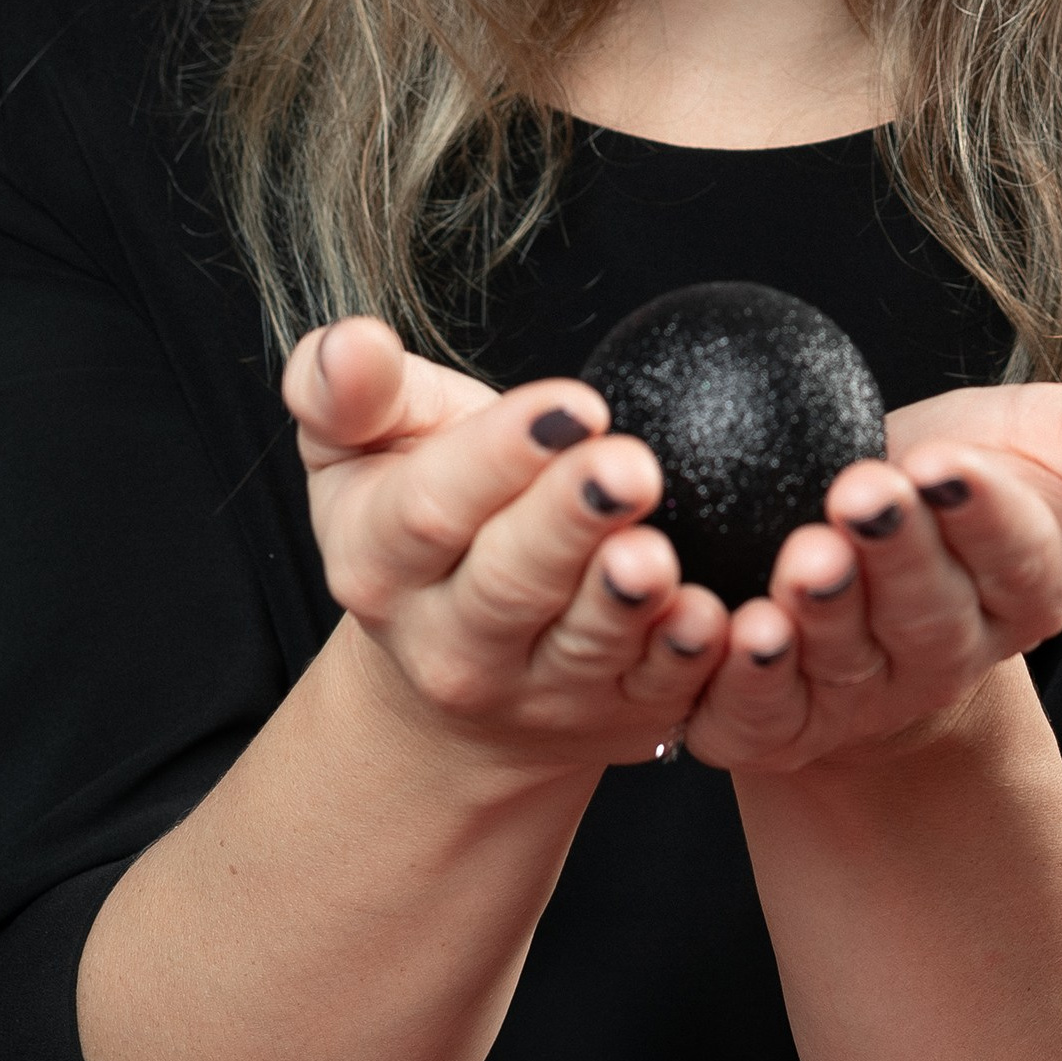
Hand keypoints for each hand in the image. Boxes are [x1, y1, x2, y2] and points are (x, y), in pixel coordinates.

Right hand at [283, 318, 728, 775]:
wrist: (443, 678)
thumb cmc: (412, 514)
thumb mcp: (357, 448)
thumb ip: (346, 391)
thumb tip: (350, 343)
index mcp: (379, 562)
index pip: (431, 506)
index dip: (500, 456)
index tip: (572, 403)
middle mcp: (449, 643)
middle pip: (510, 583)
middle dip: (572, 522)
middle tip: (632, 467)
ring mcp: (537, 691)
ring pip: (586, 646)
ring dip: (627, 603)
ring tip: (659, 554)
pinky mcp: (618, 717)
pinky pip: (661, 694)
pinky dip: (689, 662)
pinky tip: (715, 620)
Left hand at [685, 382, 1061, 773]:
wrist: (856, 550)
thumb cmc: (954, 477)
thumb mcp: (1037, 436)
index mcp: (1025, 585)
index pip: (1017, 553)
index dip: (983, 512)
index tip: (951, 462)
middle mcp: (947, 649)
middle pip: (927, 609)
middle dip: (896, 553)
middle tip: (865, 491)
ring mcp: (862, 691)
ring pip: (845, 658)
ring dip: (821, 612)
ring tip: (800, 555)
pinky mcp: (778, 717)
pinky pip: (760, 710)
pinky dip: (743, 676)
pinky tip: (733, 627)